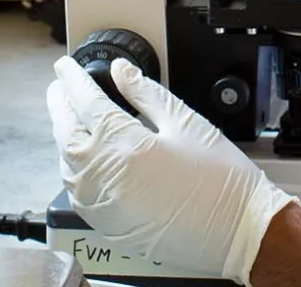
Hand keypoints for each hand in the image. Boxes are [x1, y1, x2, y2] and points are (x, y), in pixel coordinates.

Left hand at [47, 56, 295, 283]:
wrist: (239, 232)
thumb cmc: (220, 181)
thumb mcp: (185, 122)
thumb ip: (146, 93)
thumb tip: (123, 72)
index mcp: (122, 145)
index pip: (84, 101)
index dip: (71, 79)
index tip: (66, 68)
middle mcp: (102, 177)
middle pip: (65, 131)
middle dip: (60, 104)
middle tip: (61, 87)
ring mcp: (100, 205)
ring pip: (65, 162)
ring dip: (64, 136)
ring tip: (71, 117)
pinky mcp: (106, 225)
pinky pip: (76, 189)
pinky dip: (73, 166)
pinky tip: (84, 156)